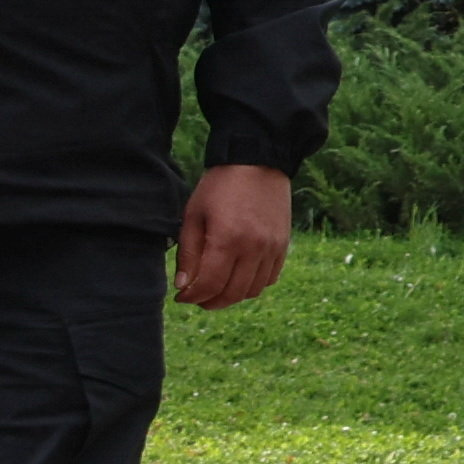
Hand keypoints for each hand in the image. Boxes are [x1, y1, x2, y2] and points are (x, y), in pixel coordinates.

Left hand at [176, 162, 294, 311]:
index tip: (180, 296)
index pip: (209, 285)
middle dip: (209, 302)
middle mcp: (254, 248)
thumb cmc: (220, 186)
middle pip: (231, 294)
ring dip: (231, 296)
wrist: (258, 161)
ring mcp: (272, 248)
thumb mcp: (194, 215)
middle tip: (196, 297)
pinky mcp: (283, 245)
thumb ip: (188, 253)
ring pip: (252, 290)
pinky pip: (269, 279)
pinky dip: (252, 285)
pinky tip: (238, 277)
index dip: (191, 296)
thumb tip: (183, 286)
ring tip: (216, 289)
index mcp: (228, 240)